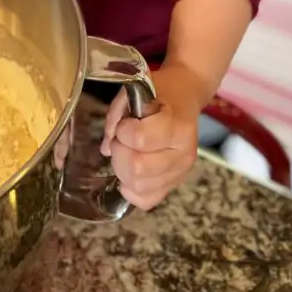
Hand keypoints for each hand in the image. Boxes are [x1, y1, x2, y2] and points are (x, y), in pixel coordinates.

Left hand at [100, 67, 199, 210]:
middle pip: (138, 169)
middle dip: (119, 153)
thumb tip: (106, 147)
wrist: (185, 98)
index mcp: (178, 126)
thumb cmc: (160, 92)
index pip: (139, 139)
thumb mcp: (137, 90)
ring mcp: (181, 173)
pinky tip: (131, 171)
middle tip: (121, 140)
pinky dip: (131, 189)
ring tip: (127, 152)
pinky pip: (146, 201)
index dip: (122, 131)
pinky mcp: (174, 185)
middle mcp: (184, 154)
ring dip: (123, 171)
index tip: (124, 123)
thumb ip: (117, 114)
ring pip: (139, 187)